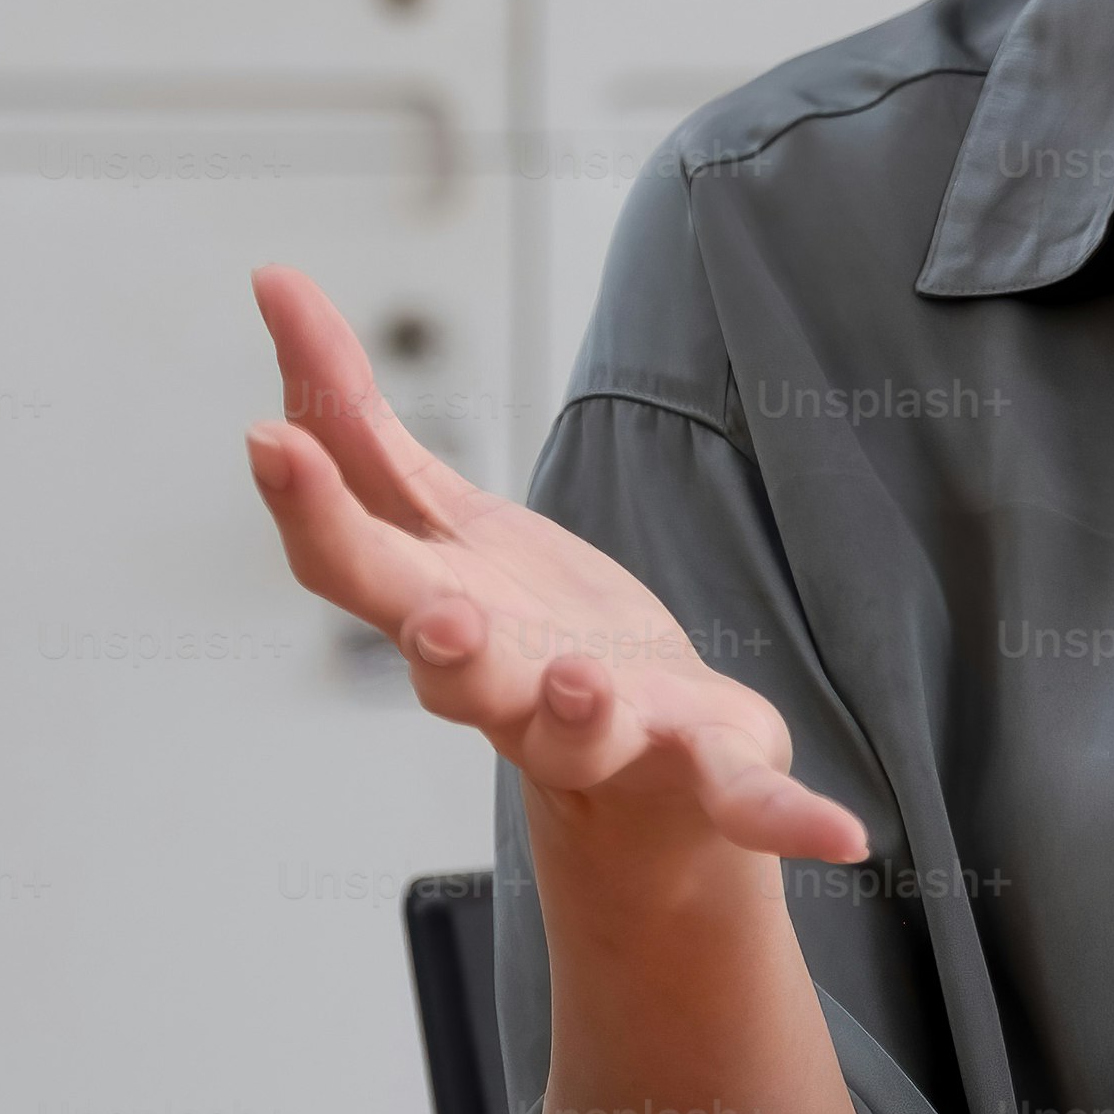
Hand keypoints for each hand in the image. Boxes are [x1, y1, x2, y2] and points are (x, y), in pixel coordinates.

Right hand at [239, 265, 867, 872]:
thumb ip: (353, 415)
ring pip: (580, 734)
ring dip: (578, 714)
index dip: (308, 506)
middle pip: (457, 673)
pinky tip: (845, 835)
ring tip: (588, 680)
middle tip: (438, 620)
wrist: (628, 775)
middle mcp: (509, 687)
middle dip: (443, 650)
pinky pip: (744, 802)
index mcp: (442, 617)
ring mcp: (608, 736)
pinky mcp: (705, 765)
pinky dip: (785, 817)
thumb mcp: (442, 517)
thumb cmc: (519, 631)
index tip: (269, 441)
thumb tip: (271, 278)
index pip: (355, 567)